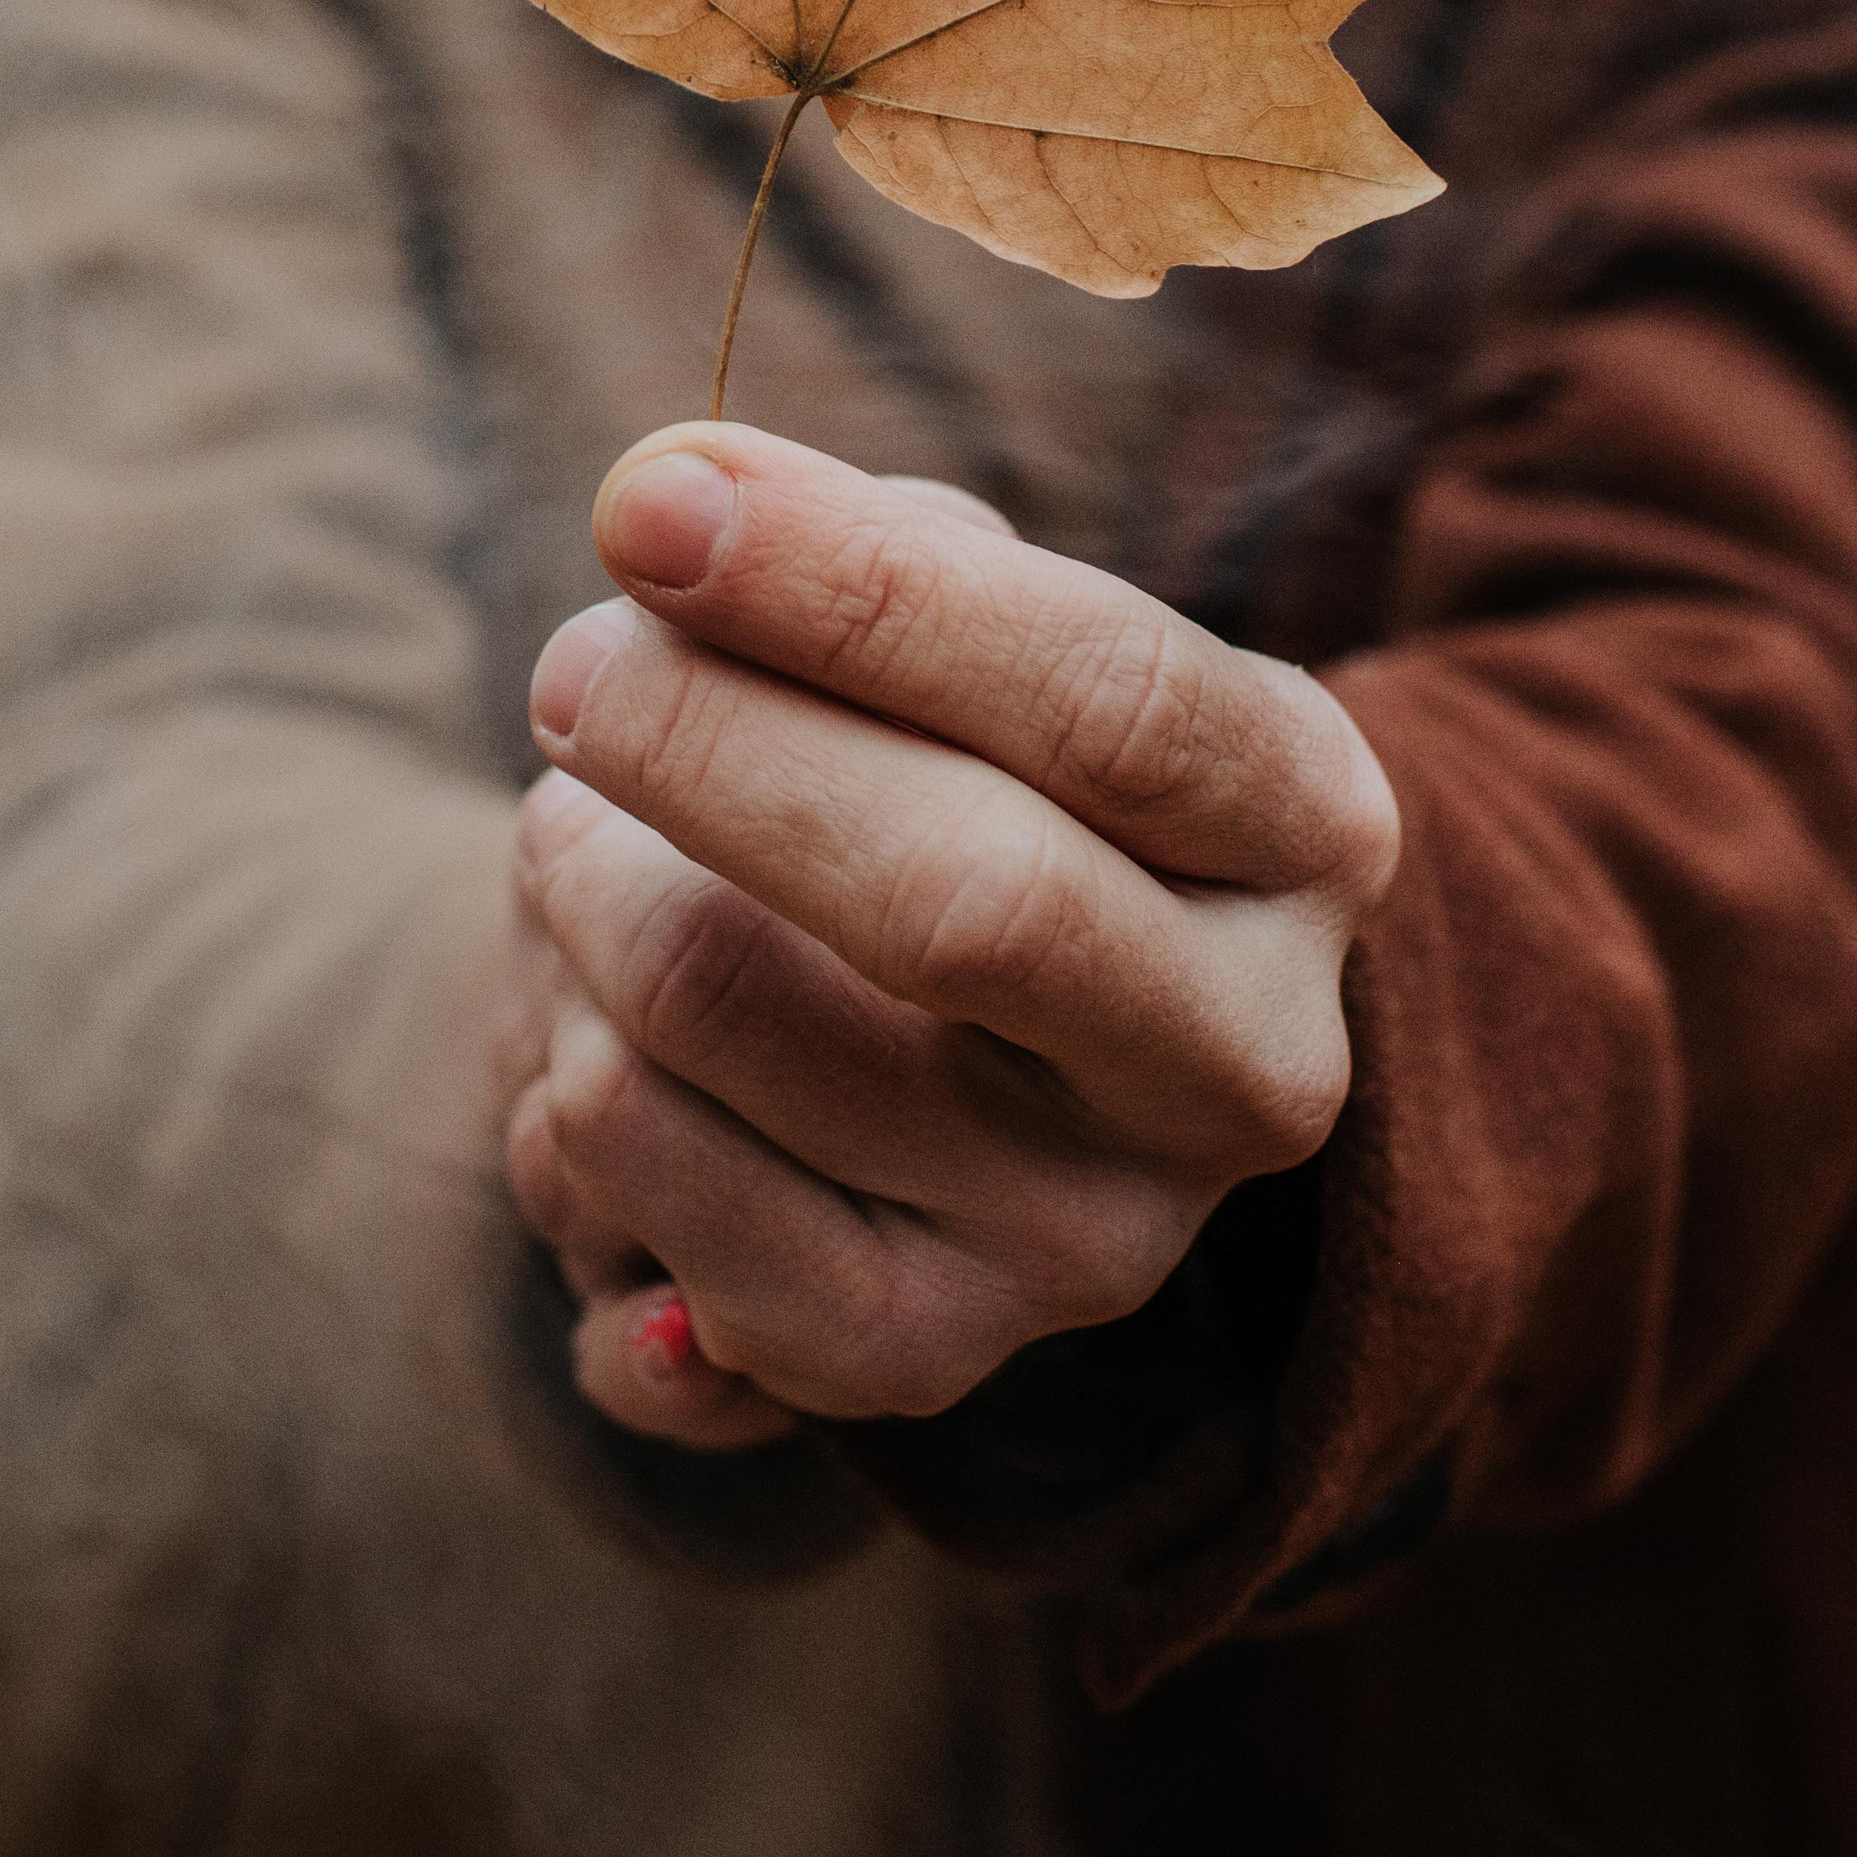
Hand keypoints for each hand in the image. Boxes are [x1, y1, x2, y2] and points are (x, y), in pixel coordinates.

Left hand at [501, 424, 1395, 1445]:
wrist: (977, 1053)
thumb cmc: (977, 764)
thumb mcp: (995, 628)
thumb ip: (872, 548)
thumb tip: (681, 508)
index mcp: (1306, 831)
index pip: (1112, 702)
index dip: (861, 590)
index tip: (651, 500)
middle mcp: (1244, 1065)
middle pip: (957, 899)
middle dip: (704, 742)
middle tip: (572, 667)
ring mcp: (1090, 1243)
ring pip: (720, 1021)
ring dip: (580, 891)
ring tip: (585, 850)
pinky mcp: (913, 1356)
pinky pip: (633, 1186)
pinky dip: (550, 1070)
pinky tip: (589, 1024)